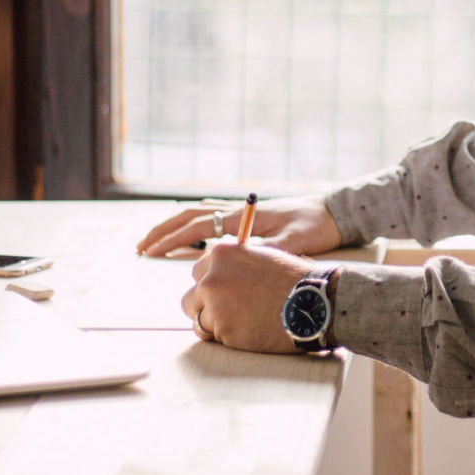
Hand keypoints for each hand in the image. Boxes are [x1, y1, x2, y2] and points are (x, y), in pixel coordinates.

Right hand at [137, 196, 343, 259]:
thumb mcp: (295, 242)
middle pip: (190, 216)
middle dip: (163, 231)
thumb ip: (270, 253)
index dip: (172, 240)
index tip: (151, 251)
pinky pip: (210, 219)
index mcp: (242, 217)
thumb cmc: (315, 226)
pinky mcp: (247, 219)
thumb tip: (247, 263)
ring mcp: (241, 213)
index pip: (197, 227)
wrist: (333, 212)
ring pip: (198, 215)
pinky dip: (192, 226)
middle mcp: (237, 211)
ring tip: (155, 241)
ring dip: (174, 226)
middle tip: (141, 246)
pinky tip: (187, 237)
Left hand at [182, 240, 314, 353]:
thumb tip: (219, 274)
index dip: (212, 282)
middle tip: (229, 311)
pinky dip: (228, 337)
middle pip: (191, 297)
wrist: (313, 303)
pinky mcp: (224, 332)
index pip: (198, 271)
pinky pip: (215, 337)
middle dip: (205, 305)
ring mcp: (215, 307)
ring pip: (198, 320)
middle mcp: (211, 279)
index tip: (224, 290)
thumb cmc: (293, 279)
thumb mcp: (261, 256)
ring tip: (241, 322)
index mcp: (221, 255)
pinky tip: (250, 331)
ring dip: (214, 323)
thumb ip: (235, 264)